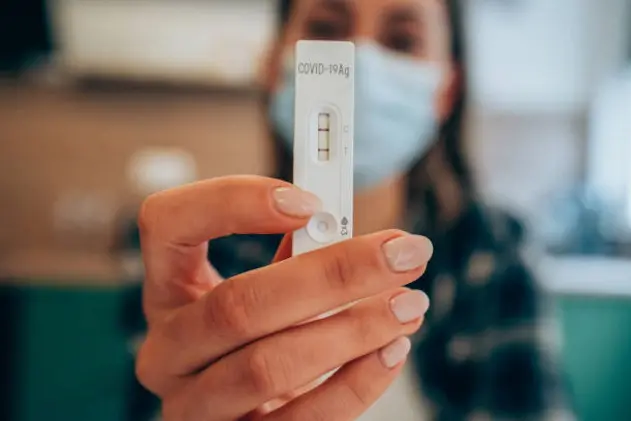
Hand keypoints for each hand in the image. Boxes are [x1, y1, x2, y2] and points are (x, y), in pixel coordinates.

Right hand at [135, 175, 432, 420]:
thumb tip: (355, 234)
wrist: (251, 409)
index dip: (232, 202)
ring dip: (352, 329)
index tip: (310, 201)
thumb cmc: (263, 334)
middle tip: (400, 252)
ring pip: (267, 366)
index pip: (167, 223)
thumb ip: (293, 258)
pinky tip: (392, 349)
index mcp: (169, 290)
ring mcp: (196, 406)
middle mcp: (168, 350)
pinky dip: (356, 382)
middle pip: (237, 305)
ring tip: (408, 302)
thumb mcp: (265, 289)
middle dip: (332, 274)